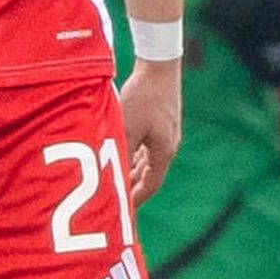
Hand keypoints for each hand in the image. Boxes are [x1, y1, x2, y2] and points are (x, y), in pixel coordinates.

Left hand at [118, 58, 181, 203]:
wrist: (159, 66)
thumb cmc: (143, 96)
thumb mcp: (127, 127)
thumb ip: (121, 153)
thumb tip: (111, 175)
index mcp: (164, 151)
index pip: (151, 185)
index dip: (137, 200)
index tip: (125, 212)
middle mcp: (168, 145)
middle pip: (150, 174)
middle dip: (134, 188)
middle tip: (117, 201)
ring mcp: (166, 133)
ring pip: (148, 160)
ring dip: (133, 171)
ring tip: (116, 181)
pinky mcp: (161, 121)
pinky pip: (147, 146)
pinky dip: (135, 155)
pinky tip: (122, 154)